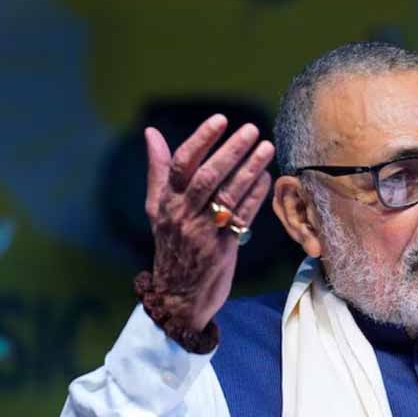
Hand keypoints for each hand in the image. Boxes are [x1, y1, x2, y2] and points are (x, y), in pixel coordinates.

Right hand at [144, 114, 273, 331]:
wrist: (178, 296)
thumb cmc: (171, 246)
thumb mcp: (158, 209)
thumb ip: (159, 170)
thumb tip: (150, 133)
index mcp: (166, 202)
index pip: (181, 164)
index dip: (201, 140)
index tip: (220, 120)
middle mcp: (183, 215)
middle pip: (207, 177)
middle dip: (231, 151)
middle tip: (251, 130)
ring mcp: (203, 233)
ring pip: (228, 195)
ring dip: (250, 169)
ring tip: (266, 147)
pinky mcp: (222, 249)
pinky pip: (243, 217)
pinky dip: (256, 196)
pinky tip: (267, 177)